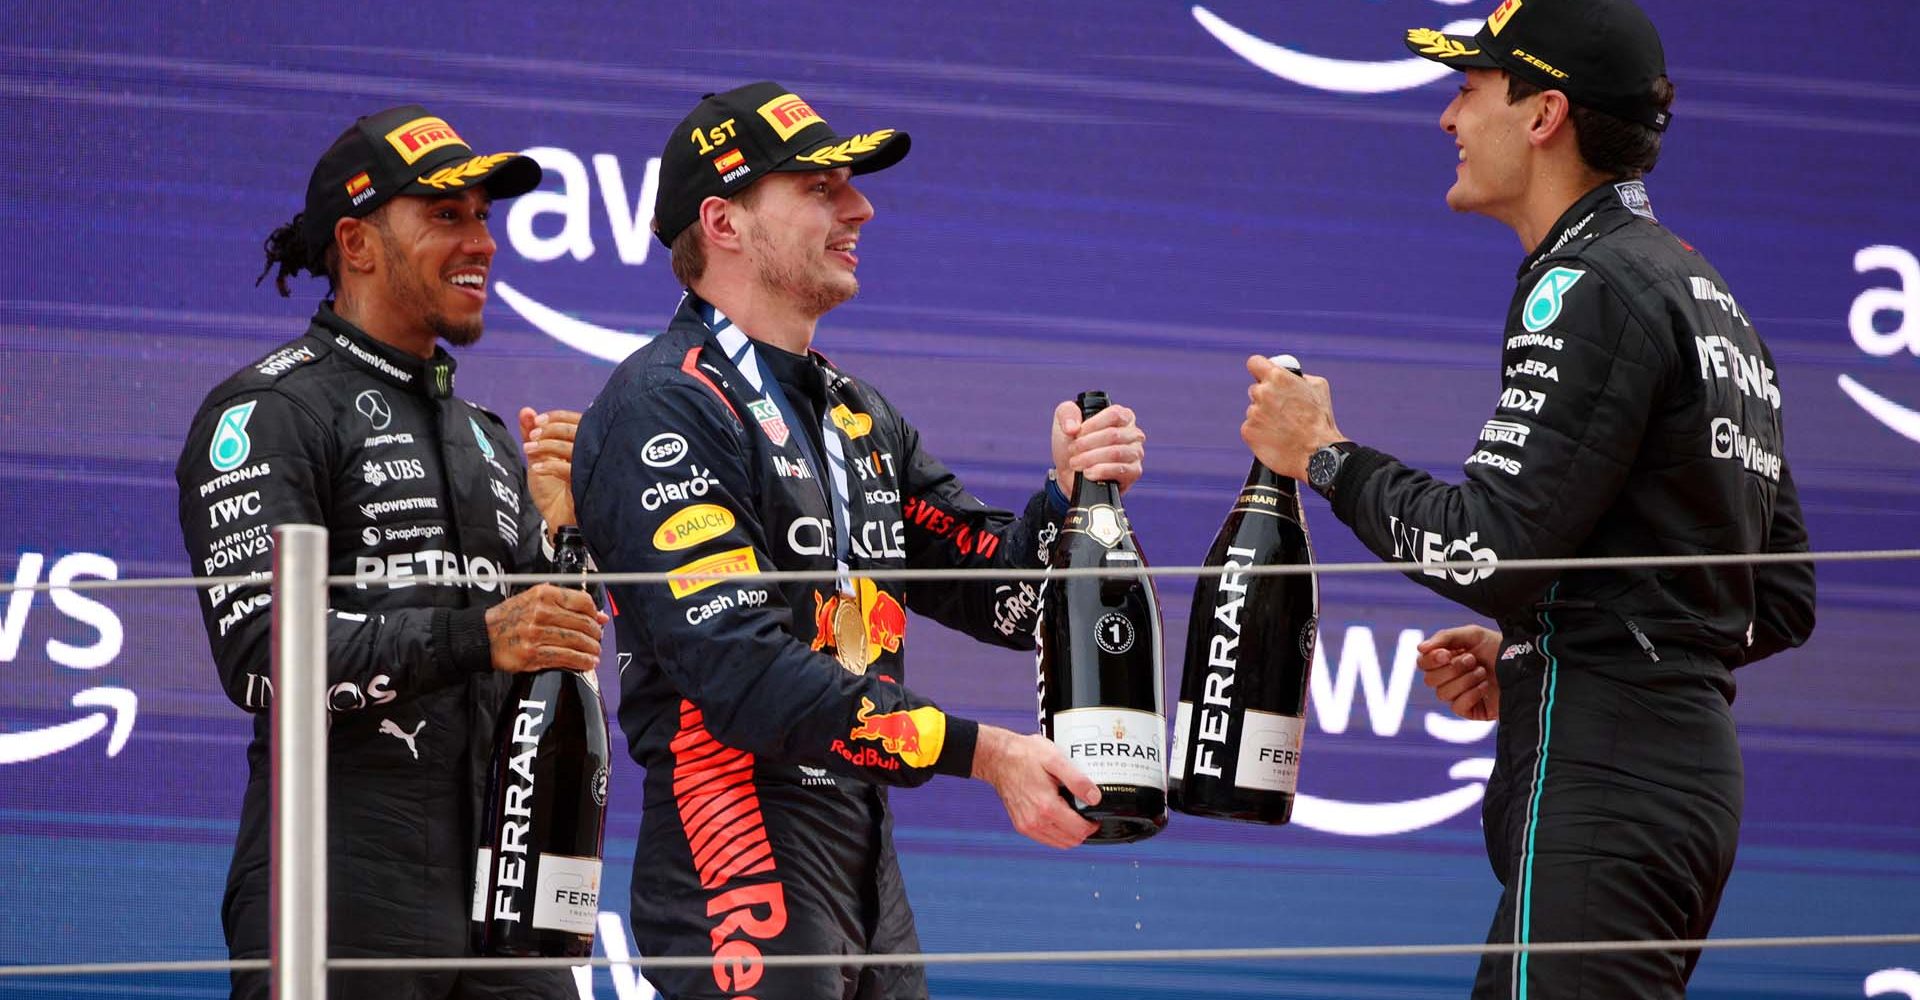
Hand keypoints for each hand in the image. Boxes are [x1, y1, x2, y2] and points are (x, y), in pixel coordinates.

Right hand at [484, 583, 607, 673]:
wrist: (483, 635)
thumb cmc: (510, 617)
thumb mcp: (534, 599)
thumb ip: (565, 603)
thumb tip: (598, 615)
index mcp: (544, 595)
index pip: (582, 601)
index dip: (594, 613)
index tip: (598, 620)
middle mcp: (541, 612)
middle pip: (582, 624)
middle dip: (595, 634)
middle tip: (597, 639)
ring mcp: (537, 634)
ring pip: (576, 642)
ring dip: (591, 649)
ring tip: (595, 652)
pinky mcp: (533, 654)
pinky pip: (565, 657)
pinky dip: (581, 662)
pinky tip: (588, 663)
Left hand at [519, 407, 581, 532]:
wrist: (555, 518)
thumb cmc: (551, 488)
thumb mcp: (537, 456)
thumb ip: (531, 433)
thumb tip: (526, 410)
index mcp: (581, 442)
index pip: (574, 420)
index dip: (555, 417)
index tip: (536, 421)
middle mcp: (589, 452)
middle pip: (574, 430)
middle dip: (549, 430)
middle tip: (531, 437)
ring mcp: (589, 468)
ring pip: (572, 447)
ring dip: (546, 445)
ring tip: (528, 451)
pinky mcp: (585, 484)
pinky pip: (569, 469)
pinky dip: (550, 465)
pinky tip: (537, 468)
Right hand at [972, 725, 1099, 848]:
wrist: (998, 758)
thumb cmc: (1024, 755)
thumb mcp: (1055, 759)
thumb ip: (1077, 780)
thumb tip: (1095, 798)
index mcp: (1046, 807)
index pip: (1079, 831)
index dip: (1092, 825)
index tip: (1095, 814)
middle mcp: (1035, 822)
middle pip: (1071, 841)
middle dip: (1083, 830)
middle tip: (1086, 813)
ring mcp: (1027, 826)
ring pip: (1058, 843)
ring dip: (1070, 833)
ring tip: (1073, 814)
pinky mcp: (1021, 825)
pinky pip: (1045, 838)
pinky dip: (1057, 832)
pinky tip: (1059, 815)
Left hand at [1051, 400, 1145, 494]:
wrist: (1068, 473)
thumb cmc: (1071, 443)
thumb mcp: (1063, 421)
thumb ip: (1067, 413)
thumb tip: (1073, 427)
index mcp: (1122, 416)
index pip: (1115, 414)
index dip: (1093, 424)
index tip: (1077, 433)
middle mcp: (1133, 433)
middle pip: (1114, 435)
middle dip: (1087, 444)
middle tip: (1072, 450)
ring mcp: (1136, 453)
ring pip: (1116, 453)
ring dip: (1091, 458)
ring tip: (1076, 463)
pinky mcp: (1134, 472)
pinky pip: (1121, 470)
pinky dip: (1101, 471)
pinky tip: (1088, 473)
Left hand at [1241, 356, 1344, 480]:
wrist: (1316, 453)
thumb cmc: (1320, 421)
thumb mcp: (1318, 388)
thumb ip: (1299, 377)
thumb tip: (1291, 376)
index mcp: (1278, 377)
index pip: (1254, 363)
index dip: (1259, 369)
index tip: (1262, 375)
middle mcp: (1262, 393)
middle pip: (1255, 389)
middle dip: (1266, 397)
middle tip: (1281, 409)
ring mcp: (1253, 413)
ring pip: (1254, 410)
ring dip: (1264, 416)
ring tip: (1283, 428)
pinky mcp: (1248, 431)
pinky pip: (1251, 427)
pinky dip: (1260, 432)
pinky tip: (1275, 437)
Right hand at [1416, 624, 1501, 721]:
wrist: (1525, 666)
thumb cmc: (1499, 647)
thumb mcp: (1472, 634)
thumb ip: (1444, 637)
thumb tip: (1419, 649)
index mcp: (1446, 659)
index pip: (1423, 663)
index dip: (1431, 660)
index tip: (1446, 654)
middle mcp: (1450, 678)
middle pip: (1430, 680)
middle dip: (1452, 669)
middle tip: (1472, 660)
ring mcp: (1459, 695)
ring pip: (1442, 693)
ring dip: (1464, 680)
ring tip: (1482, 672)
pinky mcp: (1471, 711)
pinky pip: (1457, 706)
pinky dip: (1471, 694)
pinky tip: (1485, 686)